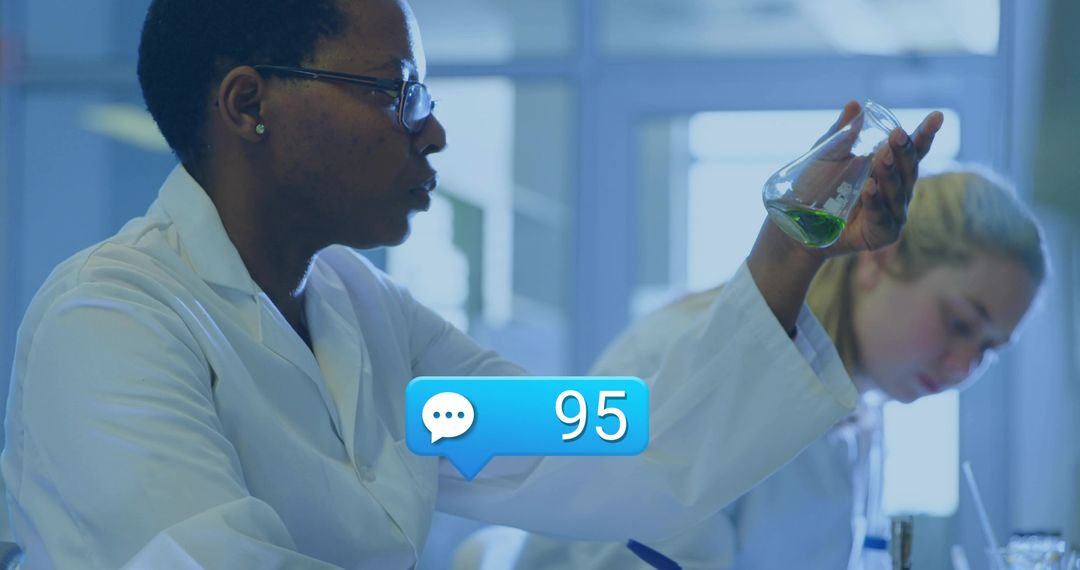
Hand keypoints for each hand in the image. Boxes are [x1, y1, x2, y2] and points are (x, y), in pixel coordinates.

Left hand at [820, 101, 944, 256]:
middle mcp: (895, 190)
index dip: (924, 135)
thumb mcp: (825, 156)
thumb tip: (854, 104)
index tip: (936, 117)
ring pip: (897, 192)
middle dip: (904, 152)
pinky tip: (870, 188)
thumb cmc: (813, 187)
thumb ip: (841, 134)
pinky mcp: (881, 234)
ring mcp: (892, 213)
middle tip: (898, 135)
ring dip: (890, 174)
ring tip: (884, 158)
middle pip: (908, 169)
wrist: (795, 222)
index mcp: (887, 167)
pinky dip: (876, 202)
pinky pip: (882, 217)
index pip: (912, 150)